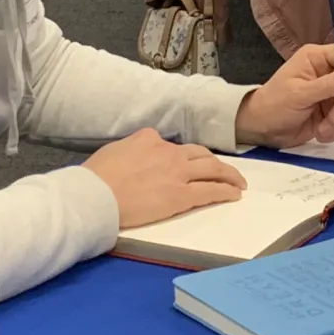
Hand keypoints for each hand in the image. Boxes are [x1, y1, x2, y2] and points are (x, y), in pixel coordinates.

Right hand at [82, 129, 246, 228]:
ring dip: (229, 175)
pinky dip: (226, 191)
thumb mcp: (114, 151)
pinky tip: (234, 194)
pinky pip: (211, 190)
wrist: (95, 195)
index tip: (185, 166)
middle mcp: (168, 151)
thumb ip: (131, 149)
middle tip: (224, 171)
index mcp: (149, 138)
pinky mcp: (182, 194)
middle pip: (200, 154)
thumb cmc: (96, 177)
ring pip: (213, 168)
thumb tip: (135, 155)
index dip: (181, 157)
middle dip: (214, 162)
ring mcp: (178, 172)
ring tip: (238, 182)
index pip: (173, 146)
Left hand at [235, 44, 333, 147]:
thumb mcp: (300, 94)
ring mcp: (331, 94)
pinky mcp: (332, 112)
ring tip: (322, 128)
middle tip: (332, 117)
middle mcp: (327, 73)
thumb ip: (328, 84)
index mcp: (317, 59)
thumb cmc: (274, 105)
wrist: (262, 130)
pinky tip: (320, 133)